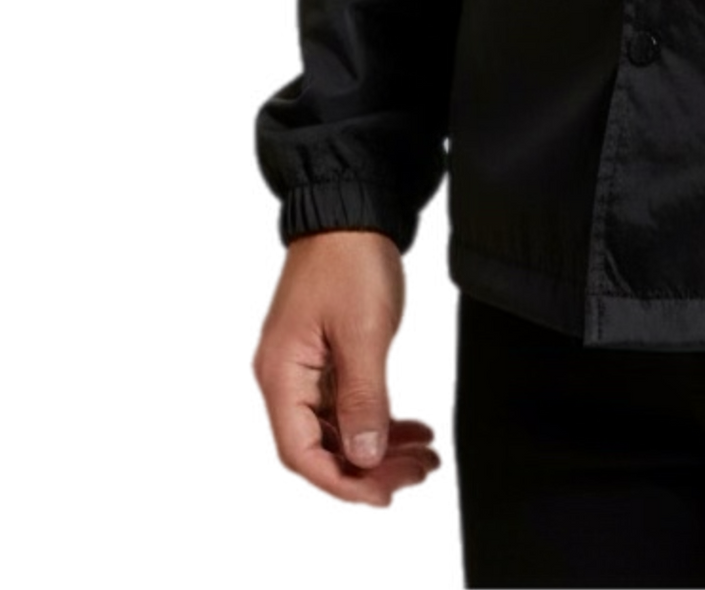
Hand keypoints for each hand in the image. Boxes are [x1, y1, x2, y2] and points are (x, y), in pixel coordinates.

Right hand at [248, 229, 446, 512]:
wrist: (351, 208)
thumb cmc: (348, 257)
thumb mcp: (363, 331)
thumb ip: (363, 398)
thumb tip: (364, 456)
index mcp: (281, 377)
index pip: (303, 456)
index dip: (343, 484)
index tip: (385, 496)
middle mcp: (285, 378)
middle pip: (320, 448)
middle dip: (369, 469)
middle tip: (416, 475)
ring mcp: (305, 367)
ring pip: (338, 429)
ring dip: (379, 447)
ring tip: (423, 454)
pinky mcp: (326, 355)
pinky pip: (348, 403)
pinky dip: (380, 419)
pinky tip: (412, 428)